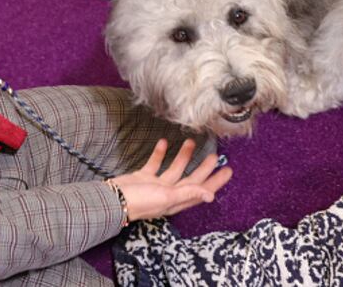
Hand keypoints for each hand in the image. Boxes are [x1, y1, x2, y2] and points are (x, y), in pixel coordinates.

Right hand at [110, 138, 231, 221]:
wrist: (113, 199)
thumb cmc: (140, 200)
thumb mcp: (167, 197)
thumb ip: (188, 193)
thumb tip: (211, 196)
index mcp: (177, 200)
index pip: (202, 190)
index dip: (216, 182)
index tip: (229, 171)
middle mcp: (169, 193)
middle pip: (191, 180)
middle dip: (203, 168)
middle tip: (215, 156)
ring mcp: (155, 185)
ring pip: (174, 169)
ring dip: (183, 157)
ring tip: (191, 141)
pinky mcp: (143, 177)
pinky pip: (155, 164)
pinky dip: (160, 154)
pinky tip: (164, 142)